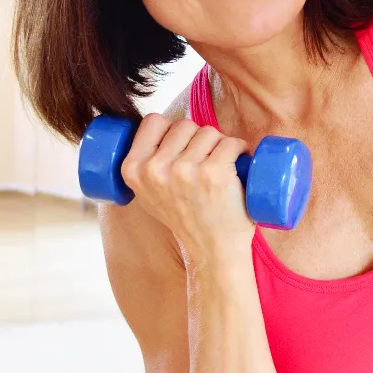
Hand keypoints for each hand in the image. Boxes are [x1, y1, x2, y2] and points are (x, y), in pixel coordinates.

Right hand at [119, 113, 254, 256]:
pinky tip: (239, 162)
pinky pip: (231, 142)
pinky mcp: (214, 173)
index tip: (183, 146)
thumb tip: (157, 130)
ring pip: (209, 131)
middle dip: (198, 138)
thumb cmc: (185, 219)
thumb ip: (145, 166)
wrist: (212, 251)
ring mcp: (185, 170)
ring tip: (220, 167)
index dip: (171, 128)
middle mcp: (156, 169)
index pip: (153, 121)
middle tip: (205, 162)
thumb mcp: (148, 194)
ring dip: (220, 144)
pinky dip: (240, 148)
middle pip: (184, 124)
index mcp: (133, 169)